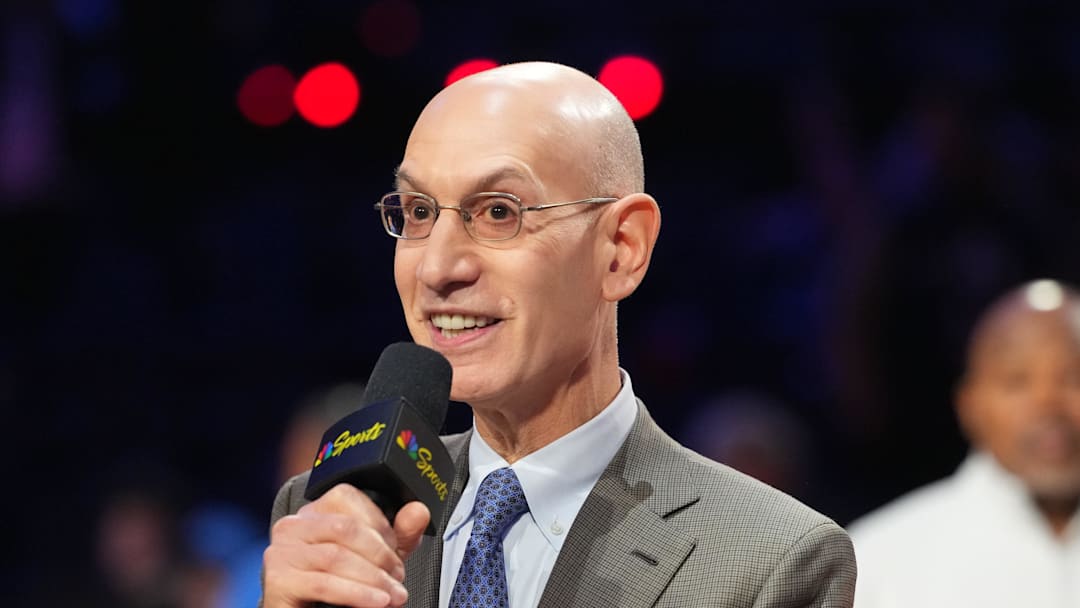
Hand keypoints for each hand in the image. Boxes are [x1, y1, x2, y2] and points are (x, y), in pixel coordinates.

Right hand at [262, 484, 431, 607]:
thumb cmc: (339, 584)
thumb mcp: (377, 556)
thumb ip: (399, 532)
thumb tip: (418, 511)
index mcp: (315, 511)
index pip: (347, 497)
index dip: (380, 524)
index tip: (398, 549)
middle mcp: (294, 525)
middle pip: (345, 528)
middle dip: (380, 555)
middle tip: (398, 577)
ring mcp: (282, 550)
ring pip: (336, 556)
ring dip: (373, 578)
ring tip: (393, 595)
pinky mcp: (278, 579)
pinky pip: (323, 583)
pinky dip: (356, 593)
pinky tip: (376, 601)